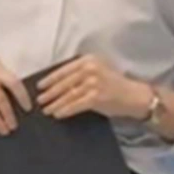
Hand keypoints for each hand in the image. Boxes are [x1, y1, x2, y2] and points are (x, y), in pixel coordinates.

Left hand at [37, 55, 151, 119]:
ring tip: (46, 110)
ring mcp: (93, 82)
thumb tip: (57, 83)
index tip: (39, 86)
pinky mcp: (96, 97)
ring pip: (68, 95)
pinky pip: (75, 105)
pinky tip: (57, 114)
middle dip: (49, 93)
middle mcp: (90, 68)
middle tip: (39, 100)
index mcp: (89, 60)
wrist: (135, 96)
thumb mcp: (98, 71)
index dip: (50, 78)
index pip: (64, 69)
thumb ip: (81, 73)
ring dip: (55, 103)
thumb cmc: (115, 85)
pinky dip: (64, 110)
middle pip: (64, 82)